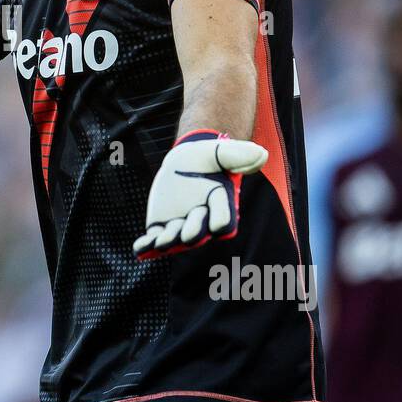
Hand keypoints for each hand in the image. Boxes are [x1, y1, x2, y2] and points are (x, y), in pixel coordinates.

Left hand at [133, 133, 267, 259]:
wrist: (186, 162)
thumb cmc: (208, 158)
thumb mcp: (223, 152)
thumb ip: (240, 155)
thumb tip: (260, 155)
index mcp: (221, 208)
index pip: (224, 224)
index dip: (220, 221)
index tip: (216, 219)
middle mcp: (202, 222)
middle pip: (198, 235)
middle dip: (193, 232)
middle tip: (185, 229)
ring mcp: (180, 226)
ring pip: (174, 240)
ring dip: (168, 241)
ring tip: (161, 240)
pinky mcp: (160, 226)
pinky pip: (153, 240)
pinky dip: (146, 246)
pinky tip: (140, 248)